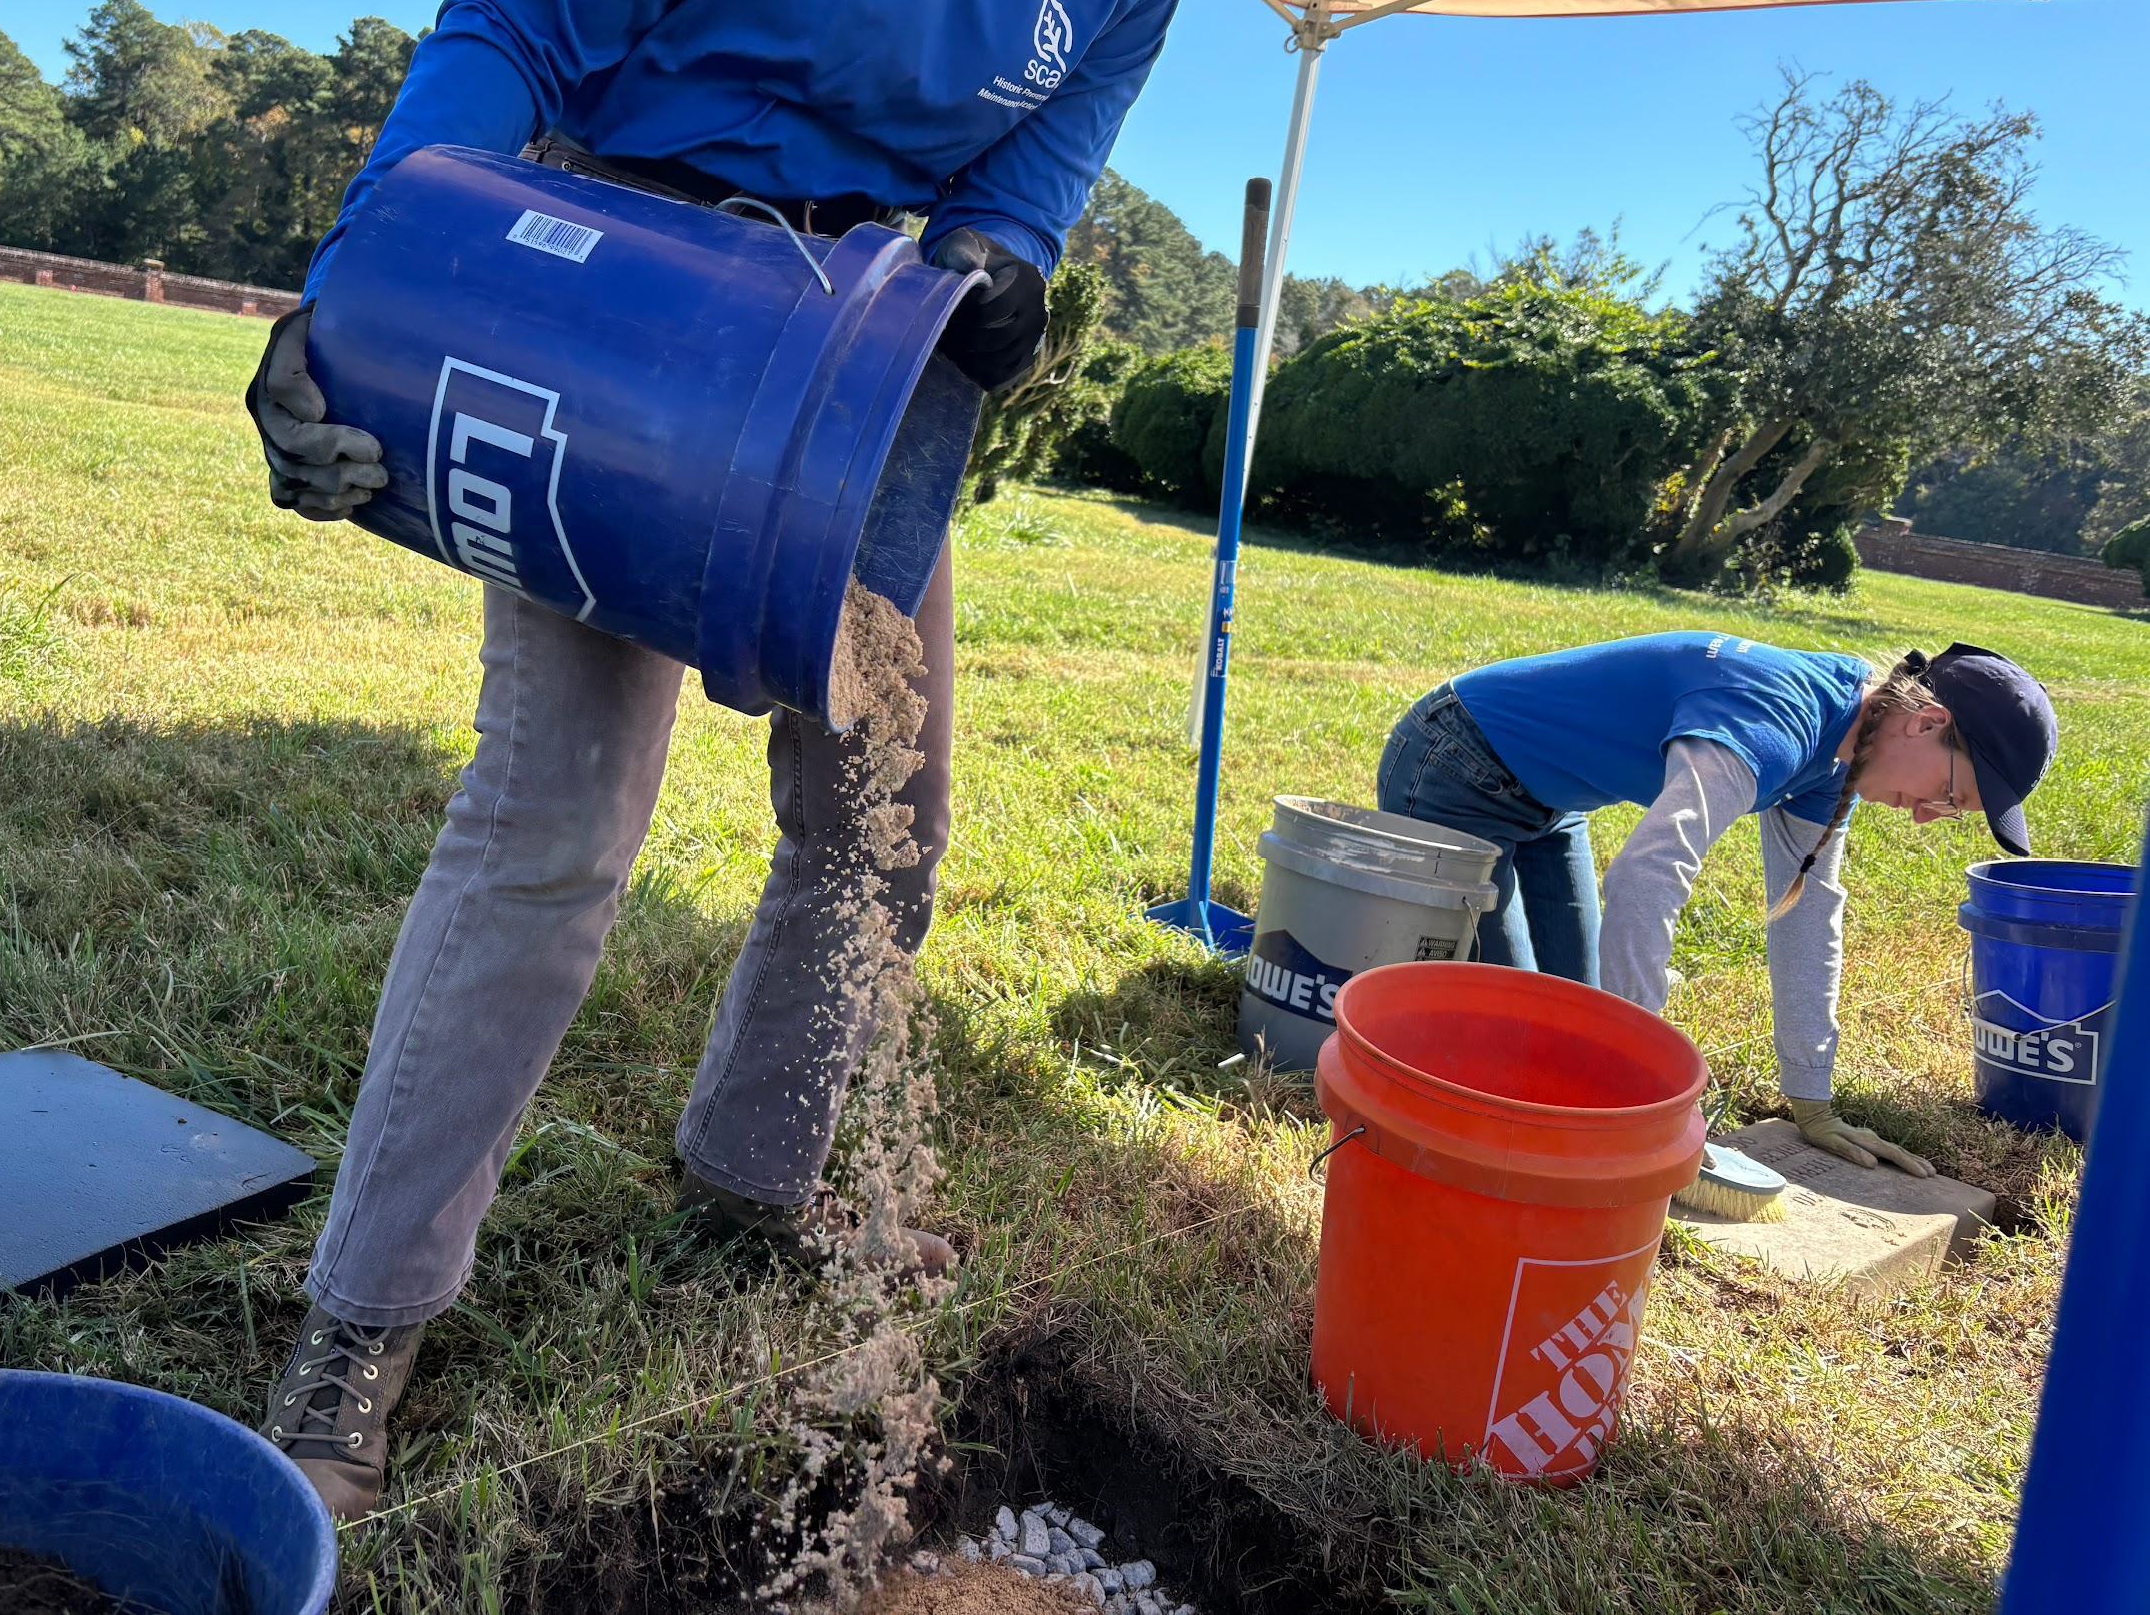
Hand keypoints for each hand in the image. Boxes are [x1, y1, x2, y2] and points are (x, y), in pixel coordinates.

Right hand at [245, 305, 387, 521]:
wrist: (331, 368)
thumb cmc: (337, 344)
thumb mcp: (329, 323)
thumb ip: (323, 327)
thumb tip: (319, 374)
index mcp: (273, 374)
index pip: (282, 388)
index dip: (309, 405)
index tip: (343, 416)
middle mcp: (266, 415)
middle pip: (292, 445)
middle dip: (337, 456)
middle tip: (380, 462)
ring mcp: (272, 449)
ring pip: (292, 480)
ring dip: (336, 488)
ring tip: (375, 483)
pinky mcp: (285, 477)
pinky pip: (291, 502)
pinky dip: (321, 508)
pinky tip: (351, 505)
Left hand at [928, 228, 1046, 390]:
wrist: (997, 277)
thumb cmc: (973, 259)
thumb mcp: (966, 244)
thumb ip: (963, 252)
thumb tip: (971, 269)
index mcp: (1026, 280)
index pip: (990, 309)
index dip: (963, 314)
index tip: (947, 310)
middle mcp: (1039, 310)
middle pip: (997, 338)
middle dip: (964, 340)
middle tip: (943, 335)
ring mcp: (1036, 337)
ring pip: (1001, 360)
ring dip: (970, 360)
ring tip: (950, 349)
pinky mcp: (1029, 356)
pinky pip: (1005, 376)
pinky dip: (982, 374)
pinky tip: (963, 363)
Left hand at [1787, 1098, 1934, 1177]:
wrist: (1815, 1116)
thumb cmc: (1821, 1133)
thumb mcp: (1833, 1143)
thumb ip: (1852, 1153)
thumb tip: (1873, 1164)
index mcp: (1867, 1141)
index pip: (1893, 1154)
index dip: (1909, 1165)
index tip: (1924, 1175)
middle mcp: (1872, 1138)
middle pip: (1899, 1151)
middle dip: (1917, 1162)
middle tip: (1933, 1174)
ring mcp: (1871, 1138)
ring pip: (1896, 1149)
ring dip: (1912, 1158)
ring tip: (1927, 1168)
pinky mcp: (1867, 1139)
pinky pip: (1889, 1149)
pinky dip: (1901, 1155)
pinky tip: (1904, 1159)